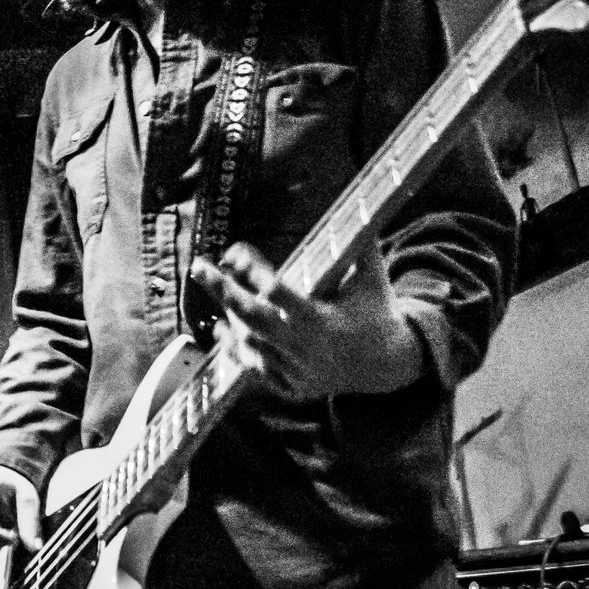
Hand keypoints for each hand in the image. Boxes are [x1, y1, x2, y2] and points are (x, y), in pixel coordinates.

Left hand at [187, 240, 423, 400]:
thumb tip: (362, 200)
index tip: (236, 252)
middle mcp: (306, 348)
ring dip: (229, 317)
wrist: (390, 365)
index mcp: (323, 319)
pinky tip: (222, 329)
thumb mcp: (374, 276)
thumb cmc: (377, 310)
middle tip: (198, 267)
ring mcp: (297, 371)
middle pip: (252, 319)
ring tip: (214, 287)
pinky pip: (255, 370)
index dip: (254, 271)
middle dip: (222, 291)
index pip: (278, 293)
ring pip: (249, 345)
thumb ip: (361, 243)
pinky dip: (237, 350)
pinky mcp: (293, 387)